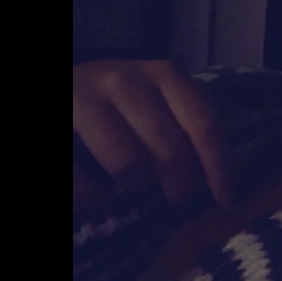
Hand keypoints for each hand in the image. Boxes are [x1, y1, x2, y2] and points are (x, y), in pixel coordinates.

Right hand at [72, 60, 231, 212]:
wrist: (62, 85)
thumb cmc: (116, 103)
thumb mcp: (155, 103)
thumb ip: (182, 131)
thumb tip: (218, 188)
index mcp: (163, 75)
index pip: (204, 124)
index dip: (220, 167)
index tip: (226, 201)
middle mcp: (125, 80)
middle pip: (171, 149)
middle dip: (181, 187)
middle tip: (178, 204)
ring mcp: (83, 97)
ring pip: (128, 164)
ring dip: (137, 186)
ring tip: (134, 186)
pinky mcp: (55, 118)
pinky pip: (81, 181)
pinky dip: (93, 198)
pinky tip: (99, 198)